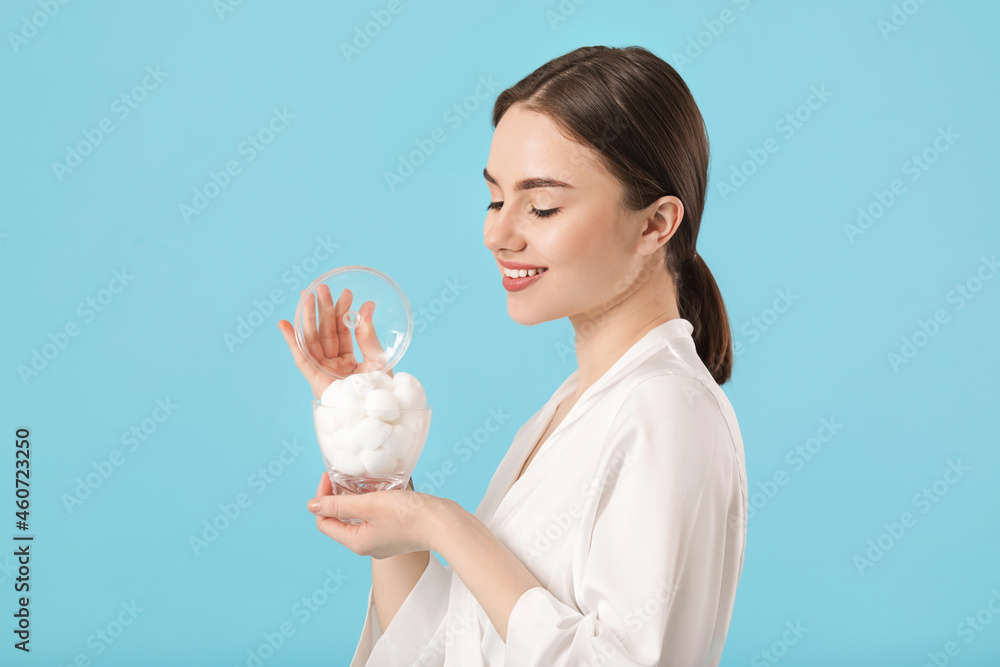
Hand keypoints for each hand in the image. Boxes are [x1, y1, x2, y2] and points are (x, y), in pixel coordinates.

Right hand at [277, 285, 391, 398]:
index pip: (343, 331)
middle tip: (323, 287)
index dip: (343, 312)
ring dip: (307, 318)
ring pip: (311, 340)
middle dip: (323, 309)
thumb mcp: (379, 360)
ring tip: (305, 295)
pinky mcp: (314, 381)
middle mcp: (334, 365)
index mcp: (350, 361)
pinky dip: (291, 341)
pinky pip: (300, 358)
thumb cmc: (381, 394)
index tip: (347, 293)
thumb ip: (370, 336)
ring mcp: (323, 372)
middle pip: (325, 332)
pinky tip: (284, 323)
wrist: (377, 418)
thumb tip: (368, 306)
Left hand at [307, 472, 444, 558]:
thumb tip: (311, 506)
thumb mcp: (368, 505)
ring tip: (361, 479)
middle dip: (338, 496)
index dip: (322, 498)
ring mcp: (382, 540)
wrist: (443, 524)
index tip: (329, 476)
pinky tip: (379, 488)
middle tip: (343, 475)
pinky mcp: (395, 532)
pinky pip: (375, 516)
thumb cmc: (408, 515)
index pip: (325, 522)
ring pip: (359, 516)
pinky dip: (372, 501)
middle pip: (341, 519)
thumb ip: (338, 504)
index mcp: (356, 542)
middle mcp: (367, 545)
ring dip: (356, 497)